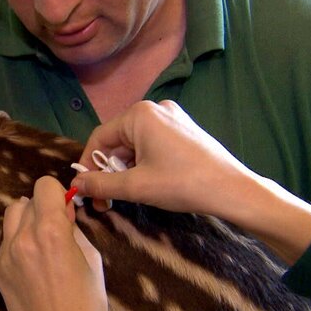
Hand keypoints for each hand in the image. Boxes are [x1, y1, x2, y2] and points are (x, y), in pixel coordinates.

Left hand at [0, 177, 110, 310]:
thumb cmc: (87, 304)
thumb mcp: (91, 258)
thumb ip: (73, 228)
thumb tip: (64, 210)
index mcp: (51, 231)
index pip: (44, 186)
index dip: (57, 193)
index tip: (64, 206)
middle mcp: (23, 238)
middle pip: (26, 200)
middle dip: (42, 207)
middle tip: (56, 226)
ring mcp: (6, 255)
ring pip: (11, 217)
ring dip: (26, 221)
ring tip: (42, 241)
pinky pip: (6, 242)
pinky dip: (18, 243)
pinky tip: (33, 263)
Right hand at [72, 100, 253, 215]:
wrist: (233, 190)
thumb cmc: (182, 184)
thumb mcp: (135, 187)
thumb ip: (101, 184)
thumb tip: (76, 185)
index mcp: (139, 115)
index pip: (100, 137)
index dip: (87, 164)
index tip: (85, 190)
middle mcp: (155, 109)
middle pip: (118, 141)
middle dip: (109, 171)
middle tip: (107, 200)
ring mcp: (173, 118)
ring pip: (135, 145)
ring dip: (127, 170)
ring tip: (129, 195)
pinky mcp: (185, 130)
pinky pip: (153, 144)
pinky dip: (144, 164)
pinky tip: (149, 184)